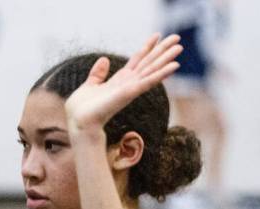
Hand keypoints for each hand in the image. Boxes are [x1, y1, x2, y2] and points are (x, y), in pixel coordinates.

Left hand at [65, 34, 181, 136]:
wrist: (80, 121)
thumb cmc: (82, 109)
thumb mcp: (90, 85)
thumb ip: (98, 74)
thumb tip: (104, 59)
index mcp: (120, 81)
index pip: (137, 60)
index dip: (147, 47)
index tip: (157, 35)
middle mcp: (128, 84)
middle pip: (148, 63)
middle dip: (162, 50)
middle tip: (177, 38)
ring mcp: (131, 89)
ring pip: (152, 70)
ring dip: (166, 59)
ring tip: (179, 47)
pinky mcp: (130, 93)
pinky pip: (149, 82)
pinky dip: (161, 74)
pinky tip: (174, 66)